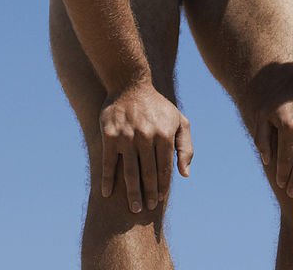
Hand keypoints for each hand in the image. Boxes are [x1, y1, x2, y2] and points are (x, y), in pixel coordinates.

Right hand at [100, 82, 192, 212]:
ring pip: (130, 172)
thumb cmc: (157, 106)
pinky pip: (109, 163)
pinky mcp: (110, 135)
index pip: (165, 169)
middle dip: (149, 194)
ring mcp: (127, 136)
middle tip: (146, 209)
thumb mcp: (178, 121)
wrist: (129, 84)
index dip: (163, 187)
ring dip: (132, 193)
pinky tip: (107, 193)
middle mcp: (146, 136)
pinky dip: (107, 180)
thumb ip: (185, 147)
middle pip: (148, 174)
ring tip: (134, 208)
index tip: (160, 199)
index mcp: (164, 134)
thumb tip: (184, 175)